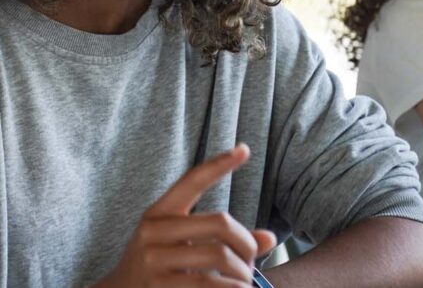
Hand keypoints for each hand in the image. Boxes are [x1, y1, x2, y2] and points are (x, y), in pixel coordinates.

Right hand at [95, 144, 277, 287]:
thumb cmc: (158, 269)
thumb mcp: (179, 246)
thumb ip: (219, 239)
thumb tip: (270, 238)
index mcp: (157, 214)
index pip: (191, 181)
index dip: (219, 165)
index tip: (244, 149)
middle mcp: (152, 231)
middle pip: (220, 223)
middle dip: (247, 244)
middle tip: (252, 262)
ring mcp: (154, 259)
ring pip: (220, 256)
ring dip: (243, 273)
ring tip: (244, 282)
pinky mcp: (160, 287)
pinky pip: (210, 285)